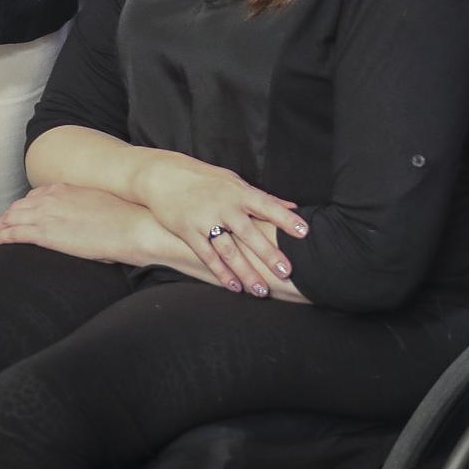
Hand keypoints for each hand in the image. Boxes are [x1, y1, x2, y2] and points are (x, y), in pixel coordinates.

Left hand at [0, 183, 167, 264]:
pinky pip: (15, 233)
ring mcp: (47, 214)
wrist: (131, 226)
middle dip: (10, 215)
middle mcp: (51, 198)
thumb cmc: (123, 218)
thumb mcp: (99, 202)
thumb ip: (83, 204)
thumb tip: (84, 214)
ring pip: (13, 218)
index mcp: (65, 188)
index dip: (25, 205)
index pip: (36, 195)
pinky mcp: (46, 233)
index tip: (21, 213)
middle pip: (20, 205)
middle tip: (2, 225)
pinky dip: (3, 237)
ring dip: (2, 226)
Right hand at [134, 152, 305, 295]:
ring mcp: (204, 220)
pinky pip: (207, 256)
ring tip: (261, 291)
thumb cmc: (206, 180)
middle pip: (249, 233)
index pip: (267, 205)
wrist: (163, 176)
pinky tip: (234, 287)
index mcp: (238, 192)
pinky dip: (221, 272)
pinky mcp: (188, 232)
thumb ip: (263, 198)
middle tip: (286, 272)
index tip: (304, 232)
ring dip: (246, 272)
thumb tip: (293, 205)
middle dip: (268, 254)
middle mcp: (223, 206)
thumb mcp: (234, 182)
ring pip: (229, 251)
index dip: (285, 218)